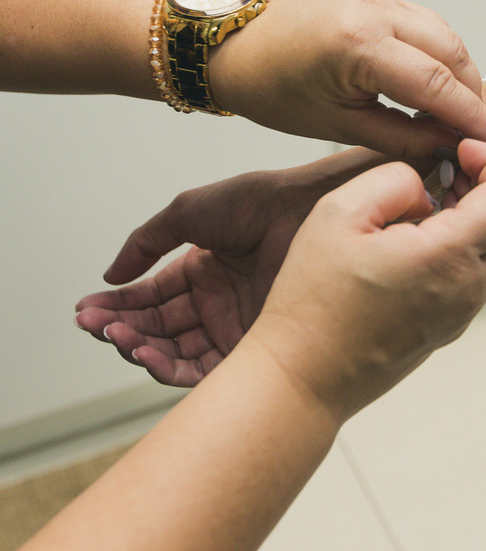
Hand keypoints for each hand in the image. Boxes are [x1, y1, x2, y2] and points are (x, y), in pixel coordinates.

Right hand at [74, 150, 391, 385]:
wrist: (312, 210)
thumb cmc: (265, 202)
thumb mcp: (192, 213)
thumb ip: (148, 242)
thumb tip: (110, 276)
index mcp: (206, 272)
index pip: (152, 300)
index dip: (118, 306)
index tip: (86, 312)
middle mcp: (221, 303)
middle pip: (161, 330)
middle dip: (123, 330)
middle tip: (97, 327)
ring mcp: (240, 325)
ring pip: (179, 353)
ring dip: (142, 349)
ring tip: (119, 338)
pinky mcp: (260, 345)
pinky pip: (209, 369)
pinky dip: (173, 367)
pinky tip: (148, 354)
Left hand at [208, 0, 485, 156]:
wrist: (234, 46)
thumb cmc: (270, 86)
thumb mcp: (338, 125)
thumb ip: (401, 136)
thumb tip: (447, 145)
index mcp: (358, 45)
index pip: (436, 82)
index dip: (469, 115)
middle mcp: (374, 11)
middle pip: (452, 52)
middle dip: (471, 95)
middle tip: (475, 133)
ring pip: (445, 36)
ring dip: (459, 75)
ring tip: (455, 115)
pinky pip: (426, 26)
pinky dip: (441, 57)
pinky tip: (436, 88)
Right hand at [245, 139, 485, 418]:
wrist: (301, 378)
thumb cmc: (313, 303)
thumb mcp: (340, 213)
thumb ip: (394, 181)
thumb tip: (424, 186)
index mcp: (450, 258)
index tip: (464, 148)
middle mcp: (466, 290)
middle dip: (484, 186)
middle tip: (444, 167)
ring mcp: (459, 314)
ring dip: (471, 217)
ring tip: (426, 199)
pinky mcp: (445, 328)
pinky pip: (469, 276)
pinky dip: (457, 246)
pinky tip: (414, 238)